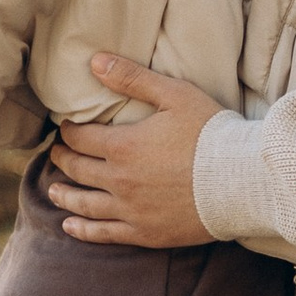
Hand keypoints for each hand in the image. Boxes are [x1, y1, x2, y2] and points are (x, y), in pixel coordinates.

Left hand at [48, 58, 222, 245]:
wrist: (242, 180)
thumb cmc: (211, 133)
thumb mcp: (174, 95)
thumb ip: (132, 78)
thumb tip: (95, 61)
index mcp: (122, 146)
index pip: (80, 138)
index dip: (69, 131)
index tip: (66, 128)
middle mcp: (119, 181)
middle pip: (78, 169)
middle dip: (63, 158)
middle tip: (58, 154)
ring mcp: (131, 210)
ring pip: (85, 203)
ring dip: (64, 194)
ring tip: (53, 190)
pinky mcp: (146, 233)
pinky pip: (105, 234)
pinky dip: (83, 230)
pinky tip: (71, 226)